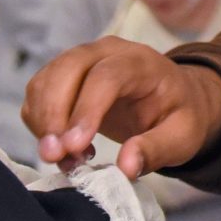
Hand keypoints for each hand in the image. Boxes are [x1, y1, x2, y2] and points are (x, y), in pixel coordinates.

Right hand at [21, 39, 220, 180]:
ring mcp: (80, 59)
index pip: (105, 77)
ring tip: (66, 159)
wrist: (173, 98)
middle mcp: (105, 52)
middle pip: (66, 71)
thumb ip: (156, 150)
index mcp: (140, 61)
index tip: (74, 147)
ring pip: (44, 82)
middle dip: (53, 116)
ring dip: (43, 123)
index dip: (86, 110)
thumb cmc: (179, 115)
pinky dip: (39, 123)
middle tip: (55, 157)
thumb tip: (125, 168)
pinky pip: (37, 94)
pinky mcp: (62, 75)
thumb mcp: (182, 137)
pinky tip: (63, 148)